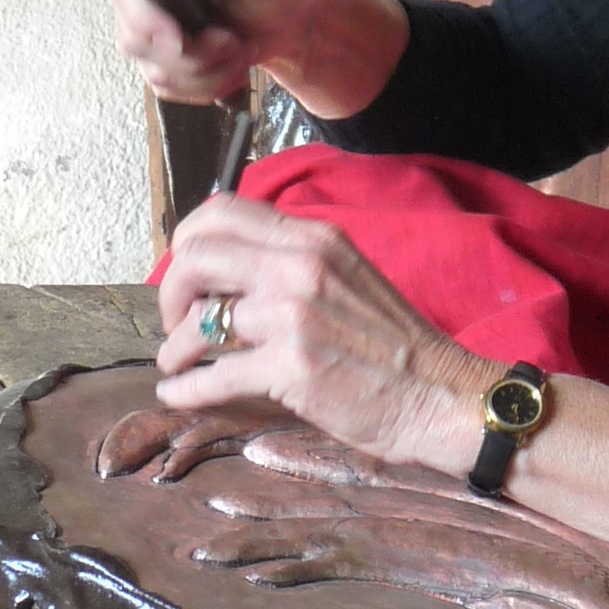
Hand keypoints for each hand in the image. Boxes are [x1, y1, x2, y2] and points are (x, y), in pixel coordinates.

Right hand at [99, 0, 408, 117]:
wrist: (300, 18)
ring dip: (205, 71)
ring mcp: (151, 17)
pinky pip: (168, 85)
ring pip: (152, 67)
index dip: (142, 16)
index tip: (178, 39)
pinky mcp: (162, 50)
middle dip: (189, 53)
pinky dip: (206, 84)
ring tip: (240, 50)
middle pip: (132, 33)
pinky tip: (232, 66)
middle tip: (231, 44)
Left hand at [151, 192, 500, 473]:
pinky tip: (177, 395)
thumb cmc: (392, 344)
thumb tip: (227, 274)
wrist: (438, 394)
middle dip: (171, 292)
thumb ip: (292, 264)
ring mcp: (293, 315)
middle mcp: (299, 266)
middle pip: (197, 256)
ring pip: (199, 320)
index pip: (222, 212)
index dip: (188, 243)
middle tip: (176, 321)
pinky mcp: (290, 367)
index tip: (188, 277)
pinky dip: (185, 389)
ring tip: (177, 364)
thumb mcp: (346, 277)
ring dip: (175, 347)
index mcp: (313, 239)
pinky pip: (213, 375)